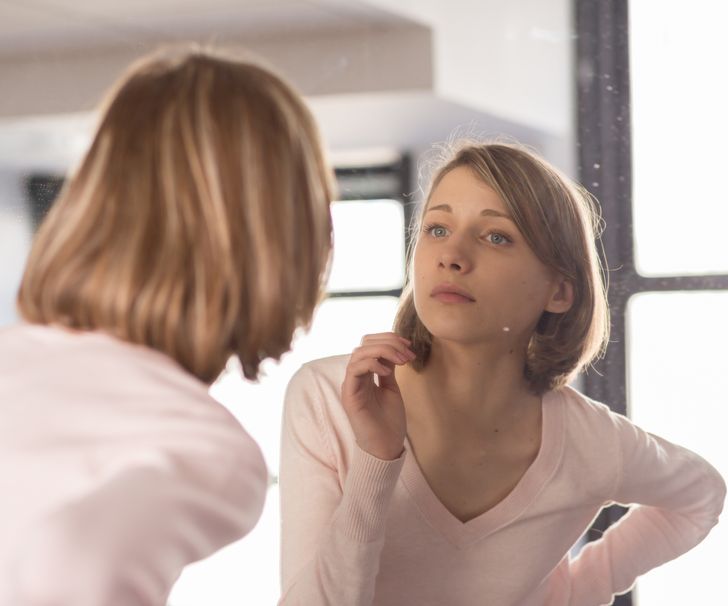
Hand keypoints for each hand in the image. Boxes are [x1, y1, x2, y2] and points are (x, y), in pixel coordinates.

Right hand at [341, 333, 415, 459]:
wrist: (386, 447)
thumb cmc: (389, 421)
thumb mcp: (391, 388)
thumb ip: (389, 368)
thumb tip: (395, 349)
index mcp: (365, 374)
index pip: (370, 344)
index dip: (389, 339)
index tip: (409, 345)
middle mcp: (355, 377)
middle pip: (364, 344)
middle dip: (388, 342)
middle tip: (407, 353)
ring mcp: (351, 385)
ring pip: (359, 353)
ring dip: (383, 351)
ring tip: (401, 360)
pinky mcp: (350, 395)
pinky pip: (354, 370)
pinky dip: (372, 365)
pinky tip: (387, 372)